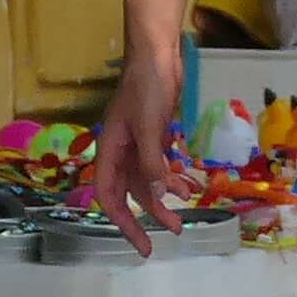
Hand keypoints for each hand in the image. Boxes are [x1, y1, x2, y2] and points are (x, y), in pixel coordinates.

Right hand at [91, 24, 185, 252]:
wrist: (158, 53)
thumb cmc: (147, 86)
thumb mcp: (148, 126)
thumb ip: (151, 163)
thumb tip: (157, 198)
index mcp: (110, 149)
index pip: (108, 195)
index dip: (122, 221)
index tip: (140, 243)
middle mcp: (120, 151)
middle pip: (129, 193)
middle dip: (147, 217)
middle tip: (169, 236)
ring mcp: (138, 144)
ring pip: (147, 182)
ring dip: (163, 200)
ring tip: (182, 219)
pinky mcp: (154, 136)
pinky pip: (160, 166)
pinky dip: (172, 179)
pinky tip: (188, 188)